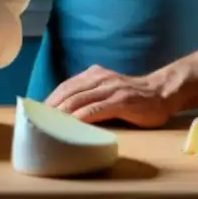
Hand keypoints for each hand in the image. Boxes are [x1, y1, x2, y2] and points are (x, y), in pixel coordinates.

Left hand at [44, 64, 178, 127]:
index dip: (50, 98)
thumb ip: (92, 95)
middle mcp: (101, 78)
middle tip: (35, 120)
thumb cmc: (134, 96)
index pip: (67, 85)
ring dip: (61, 111)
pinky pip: (97, 108)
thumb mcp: (109, 89)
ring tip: (47, 123)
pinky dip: (82, 116)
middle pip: (69, 91)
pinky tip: (72, 124)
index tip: (35, 111)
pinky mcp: (121, 101)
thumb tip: (68, 113)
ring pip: (80, 99)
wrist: (163, 92)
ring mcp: (111, 89)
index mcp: (95, 74)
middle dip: (51, 106)